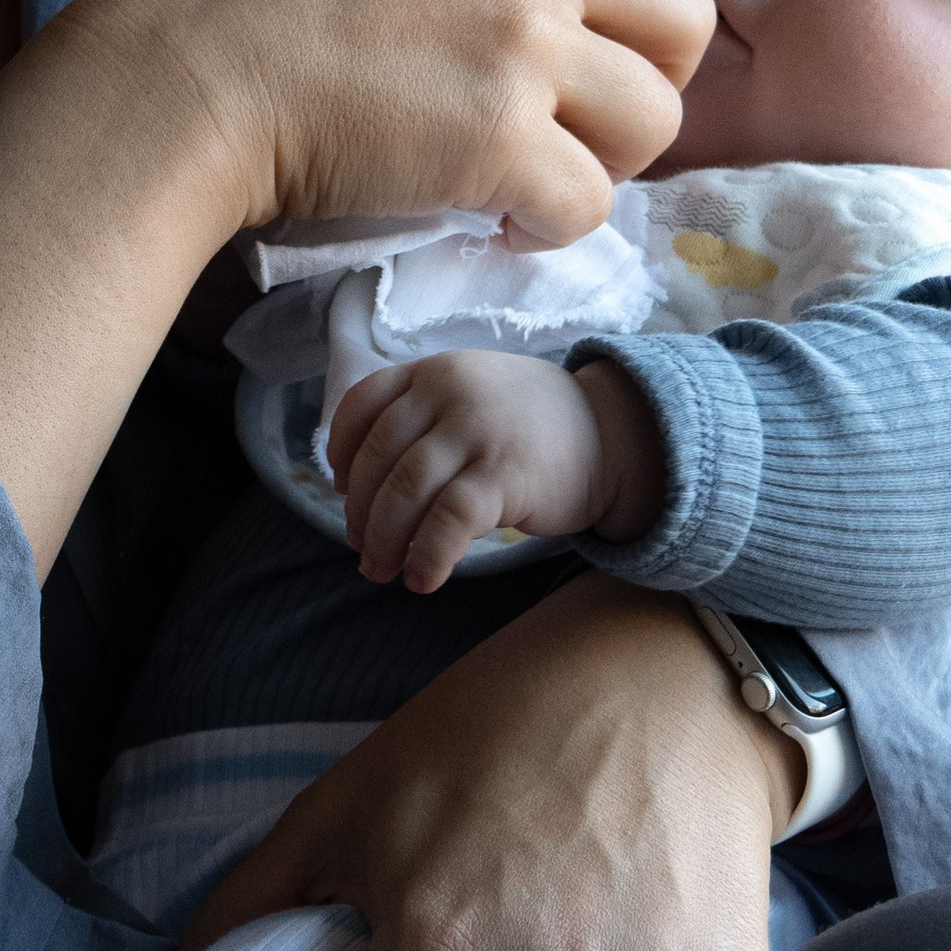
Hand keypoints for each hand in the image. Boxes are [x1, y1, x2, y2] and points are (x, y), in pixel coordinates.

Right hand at [0, 0, 705, 575]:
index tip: (521, 75)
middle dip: (645, 87)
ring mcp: (524, 41)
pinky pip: (590, 204)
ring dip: (601, 165)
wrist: (177, 75)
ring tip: (523, 183)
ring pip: (657, 119)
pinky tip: (486, 220)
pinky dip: (547, 227)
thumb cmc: (233, 0)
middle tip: (574, 135)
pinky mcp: (506, 138)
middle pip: (682, 21)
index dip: (582, 31)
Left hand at [330, 351, 663, 590]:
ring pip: (404, 490)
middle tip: (361, 549)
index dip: (341, 453)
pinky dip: (427, 556)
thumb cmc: (530, 426)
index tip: (340, 489)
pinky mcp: (504, 475)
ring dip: (384, 540)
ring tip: (382, 571)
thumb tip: (358, 490)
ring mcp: (477, 432)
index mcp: (434, 371)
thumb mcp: (471, 397)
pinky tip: (423, 580)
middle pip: (377, 457)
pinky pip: (447, 522)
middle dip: (360, 512)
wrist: (610, 433)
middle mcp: (449, 392)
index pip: (361, 404)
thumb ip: (422, 422)